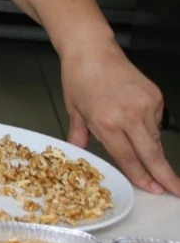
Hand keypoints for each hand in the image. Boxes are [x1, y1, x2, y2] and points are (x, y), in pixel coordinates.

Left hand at [61, 37, 176, 194]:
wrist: (92, 50)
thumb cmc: (79, 78)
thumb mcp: (73, 110)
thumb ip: (79, 134)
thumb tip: (80, 151)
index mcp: (106, 122)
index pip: (128, 157)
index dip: (141, 176)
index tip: (152, 189)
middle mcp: (129, 115)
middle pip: (152, 153)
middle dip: (165, 175)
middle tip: (176, 191)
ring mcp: (145, 105)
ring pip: (156, 139)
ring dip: (158, 155)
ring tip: (163, 170)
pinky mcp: (156, 97)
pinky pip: (157, 122)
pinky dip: (151, 129)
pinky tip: (140, 126)